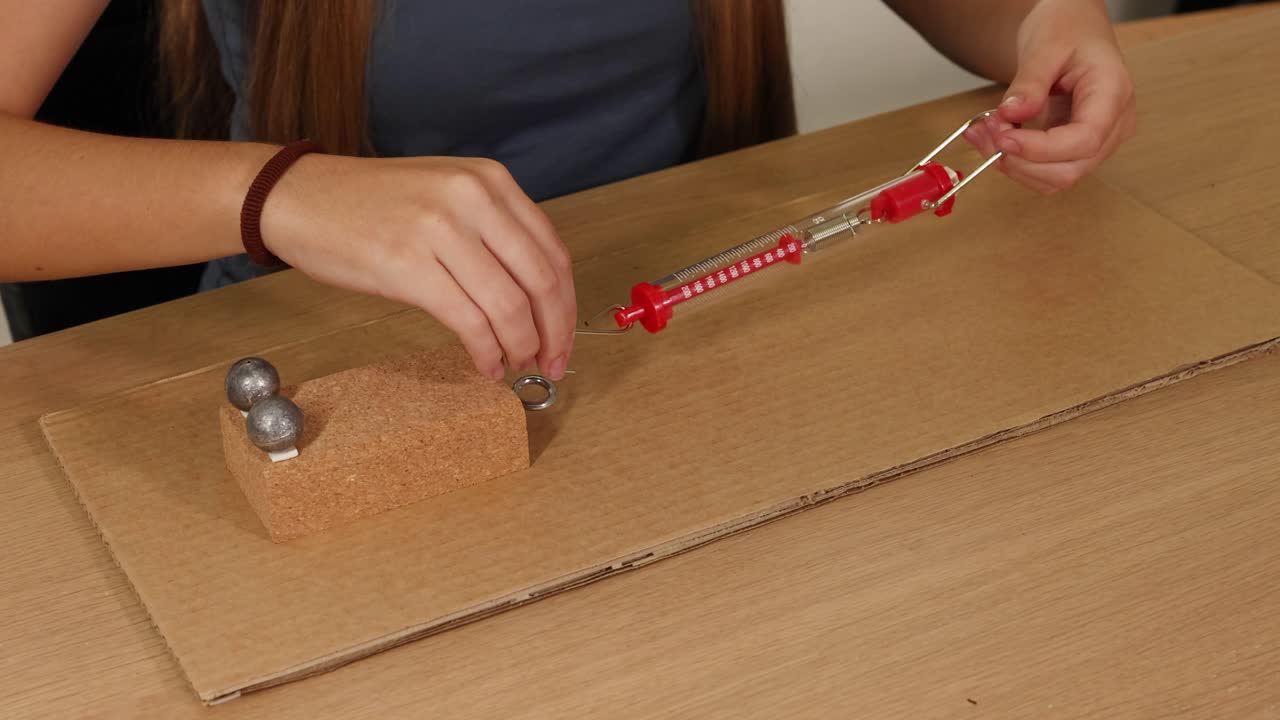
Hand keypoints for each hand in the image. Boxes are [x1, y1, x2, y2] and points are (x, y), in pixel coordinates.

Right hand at [262, 154, 576, 380]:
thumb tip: (538, 296)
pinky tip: (485, 364)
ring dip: (520, 347)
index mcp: (490, 181)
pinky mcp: (407, 266)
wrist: (298, 197)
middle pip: (541, 281)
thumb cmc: (371, 204)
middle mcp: (472, 199)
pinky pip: (468, 321)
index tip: (564, 337)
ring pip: (509, 306)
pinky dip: (486, 351)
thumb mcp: (446, 194)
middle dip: (553, 333)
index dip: (566, 305)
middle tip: (551, 363)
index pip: (553, 251)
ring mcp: (440, 230)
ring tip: (515, 365)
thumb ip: (494, 230)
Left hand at [963, 0, 1135, 193]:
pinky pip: (1046, 170)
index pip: (1084, 140)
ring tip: (984, 134)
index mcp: (1114, 94)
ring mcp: (1098, 141)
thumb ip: (1030, 83)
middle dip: (1021, 160)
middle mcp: (1113, 125)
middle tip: (987, 131)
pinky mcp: (1076, 148)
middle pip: (1069, 169)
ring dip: (1013, 165)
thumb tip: (1012, 114)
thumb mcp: (1045, 47)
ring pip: (1055, 178)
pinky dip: (1016, 162)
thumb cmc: (1068, 29)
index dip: (1041, 149)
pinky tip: (993, 140)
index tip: (1004, 138)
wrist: (1074, 27)